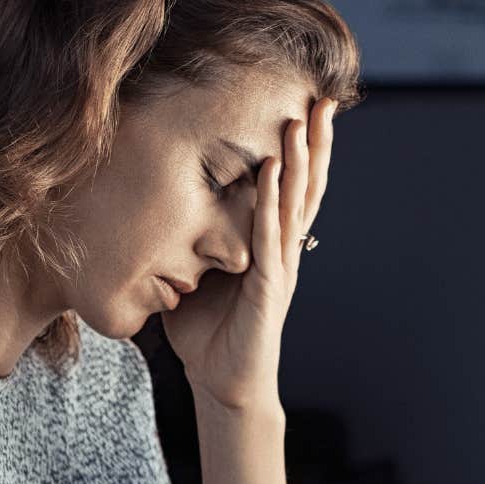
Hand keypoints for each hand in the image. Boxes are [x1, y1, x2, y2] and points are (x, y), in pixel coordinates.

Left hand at [162, 96, 336, 409]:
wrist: (224, 384)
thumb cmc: (210, 335)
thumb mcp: (195, 276)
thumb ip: (190, 243)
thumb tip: (158, 212)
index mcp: (271, 245)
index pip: (292, 188)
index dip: (303, 151)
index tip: (309, 108)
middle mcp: (284, 250)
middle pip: (307, 186)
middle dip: (315, 143)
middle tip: (326, 99)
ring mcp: (280, 266)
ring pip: (296, 204)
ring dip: (299, 162)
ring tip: (303, 122)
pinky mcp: (270, 286)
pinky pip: (272, 236)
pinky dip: (274, 202)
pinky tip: (275, 172)